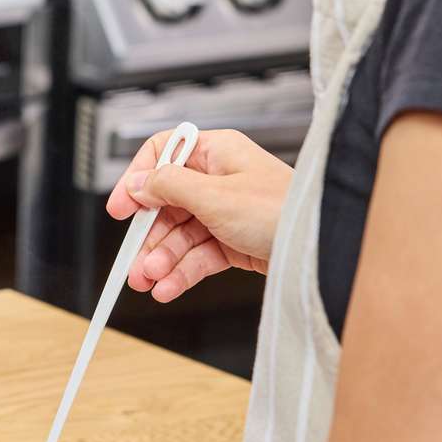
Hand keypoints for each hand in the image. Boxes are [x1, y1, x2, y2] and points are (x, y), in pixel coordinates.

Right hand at [105, 128, 291, 300]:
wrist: (320, 248)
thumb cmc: (281, 210)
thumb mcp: (214, 195)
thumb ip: (169, 187)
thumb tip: (138, 183)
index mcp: (216, 153)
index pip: (162, 157)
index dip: (137, 181)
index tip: (120, 209)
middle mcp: (219, 180)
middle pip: (166, 205)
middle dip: (148, 238)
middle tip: (134, 264)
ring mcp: (226, 212)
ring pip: (180, 236)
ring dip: (161, 260)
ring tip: (149, 282)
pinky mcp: (234, 242)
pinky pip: (198, 256)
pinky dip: (180, 273)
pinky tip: (168, 287)